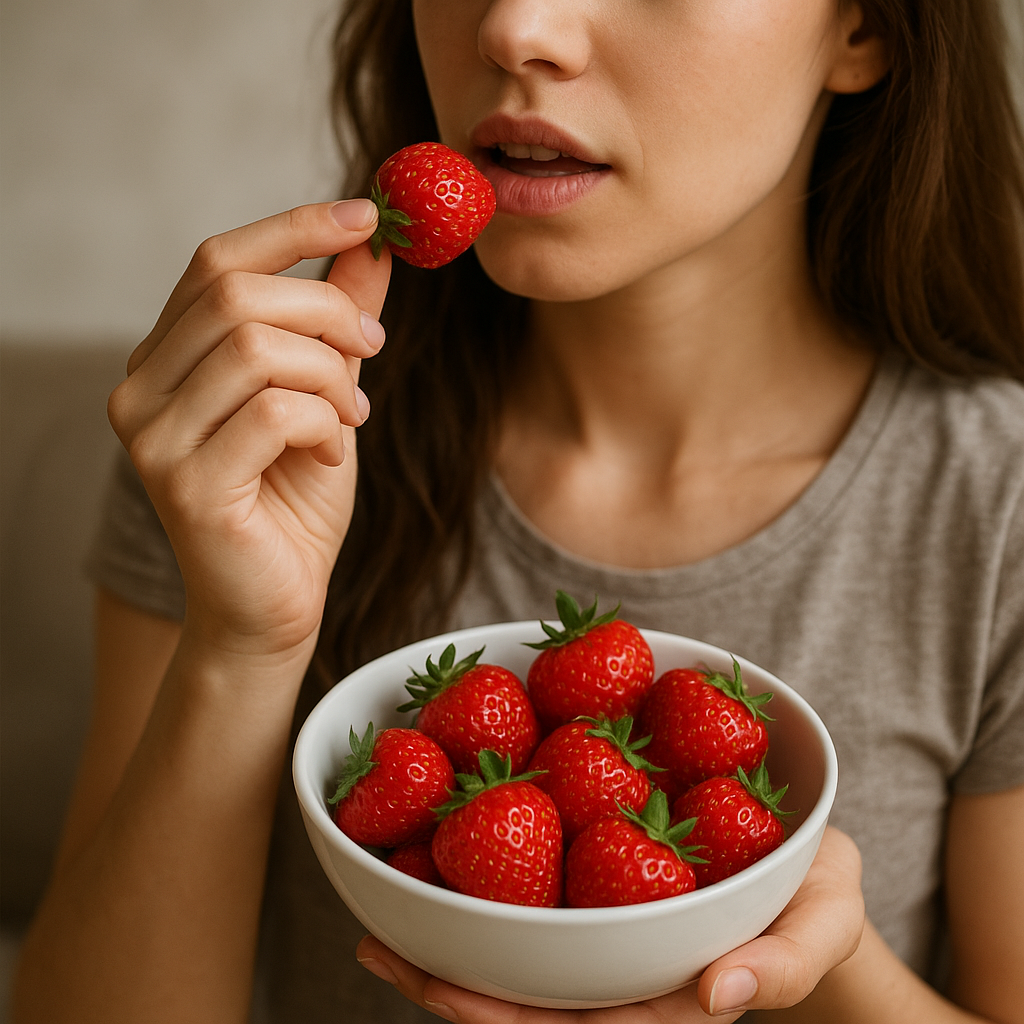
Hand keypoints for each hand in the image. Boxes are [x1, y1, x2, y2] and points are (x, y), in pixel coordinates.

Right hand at [107, 200, 390, 661]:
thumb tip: (372, 243)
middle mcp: (141, 388)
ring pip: (256, 347)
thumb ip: (337, 322)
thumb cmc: (294, 502)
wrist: (274, 605)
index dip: (294, 226)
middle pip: (237, 294)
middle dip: (328, 310)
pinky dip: (324, 423)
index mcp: (168, 358)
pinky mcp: (183, 483)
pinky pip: (274, 412)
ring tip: (354, 412)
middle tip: (375, 345)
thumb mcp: (326, 395)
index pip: (217, 261)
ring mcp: (153, 437)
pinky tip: (332, 454)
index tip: (368, 213)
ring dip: (330, 373)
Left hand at [356, 826, 863, 1021]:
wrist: (808, 871)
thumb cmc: (817, 898)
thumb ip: (787, 960)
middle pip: (532, 1009)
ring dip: (450, 959)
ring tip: (378, 928)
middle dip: (456, 994)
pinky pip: (535, 925)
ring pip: (522, 976)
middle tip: (381, 953)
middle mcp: (630, 988)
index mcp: (674, 1000)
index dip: (517, 1018)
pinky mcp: (602, 917)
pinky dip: (481, 913)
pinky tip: (433, 882)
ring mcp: (612, 956)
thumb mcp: (825, 918)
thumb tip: (721, 992)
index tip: (451, 998)